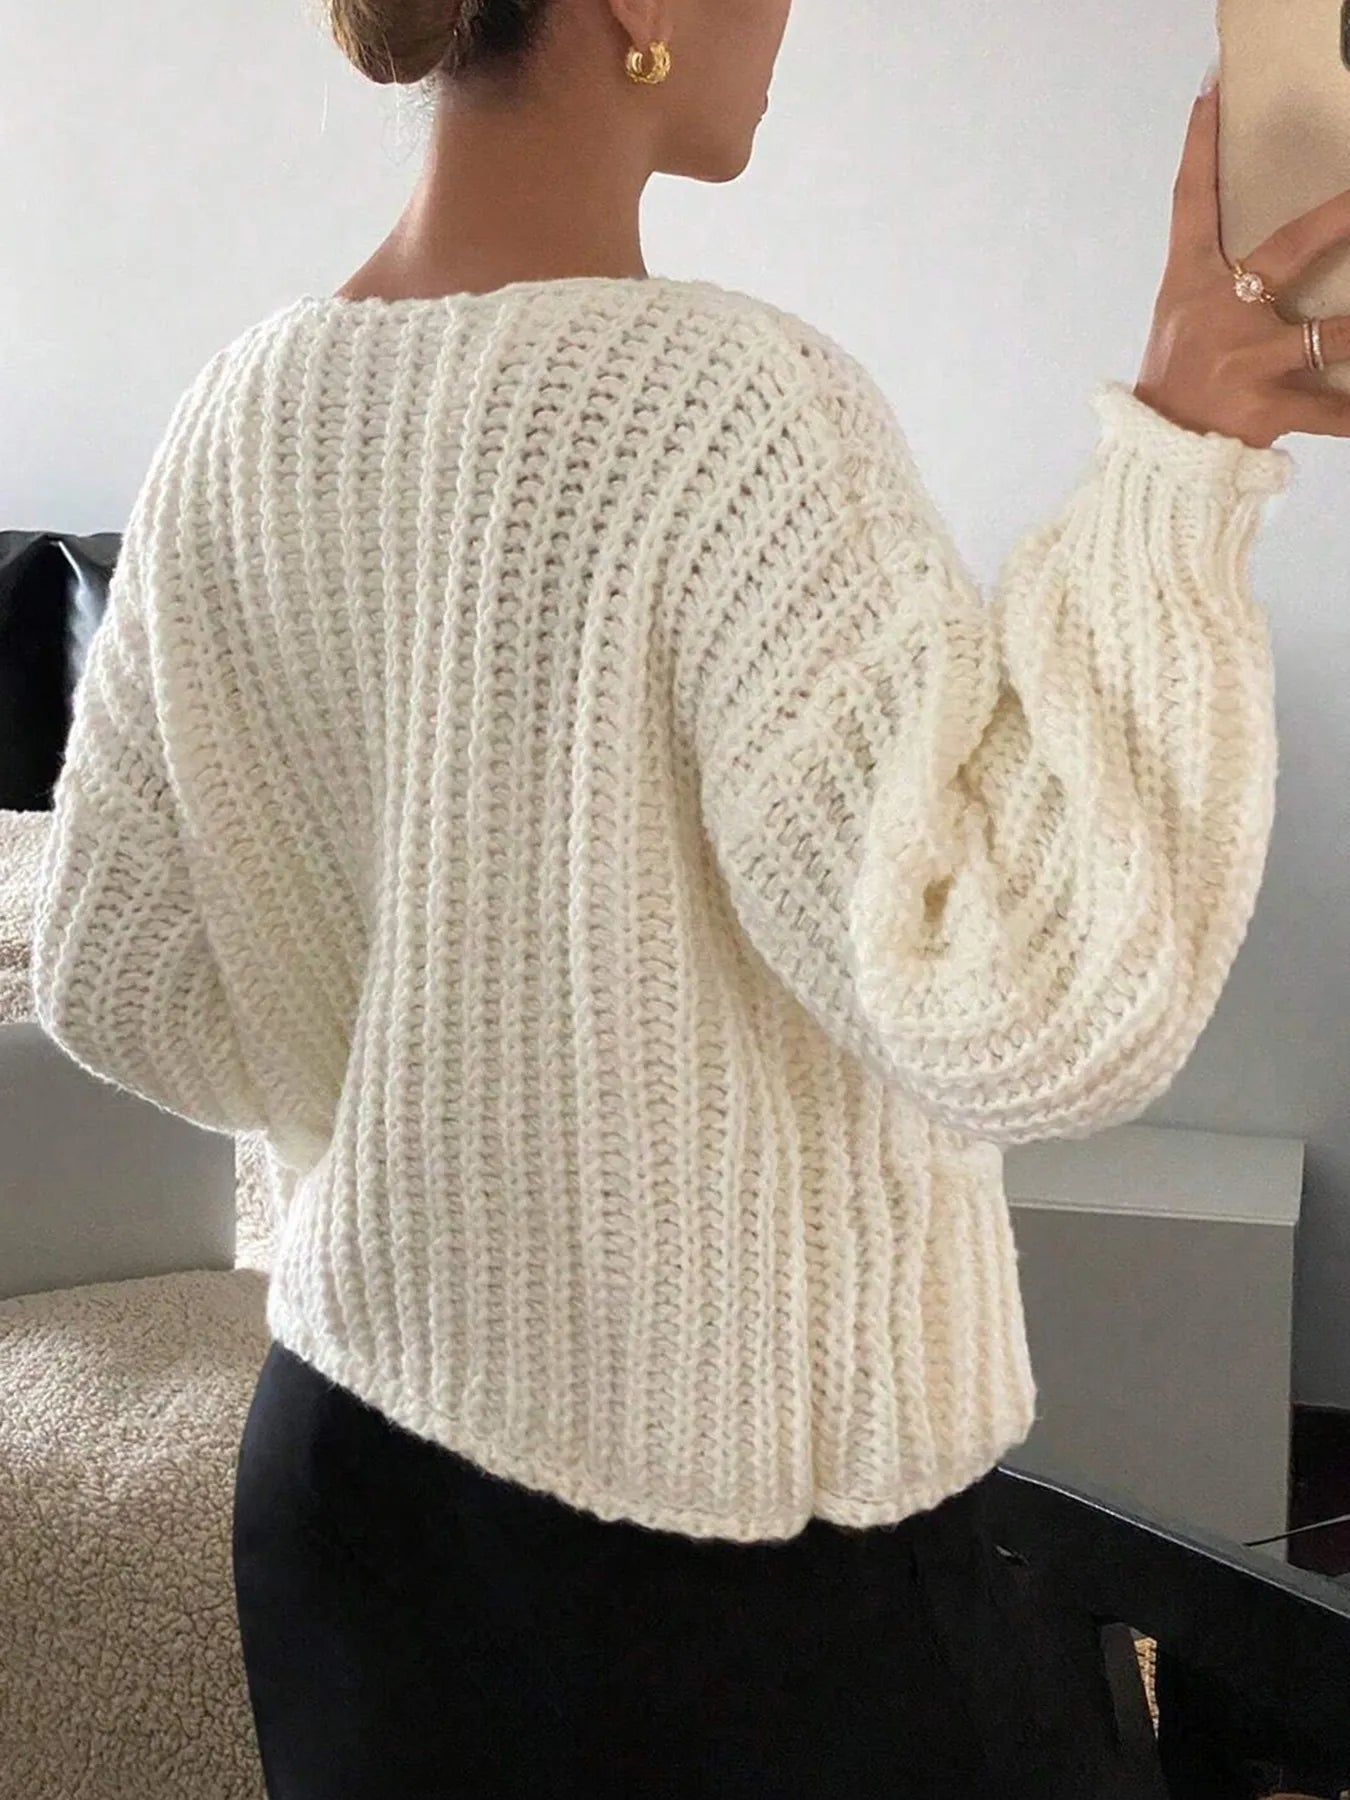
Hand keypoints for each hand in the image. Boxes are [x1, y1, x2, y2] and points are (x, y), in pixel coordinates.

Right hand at [1134, 79, 1349, 447]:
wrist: (1159, 458)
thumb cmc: (1174, 383)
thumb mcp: (1182, 324)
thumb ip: (1219, 286)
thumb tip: (1263, 260)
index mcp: (1191, 285)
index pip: (1191, 204)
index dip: (1200, 147)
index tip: (1211, 95)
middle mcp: (1221, 313)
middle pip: (1290, 249)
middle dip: (1338, 219)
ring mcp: (1246, 360)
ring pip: (1329, 335)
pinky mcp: (1266, 406)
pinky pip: (1327, 410)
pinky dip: (1349, 414)